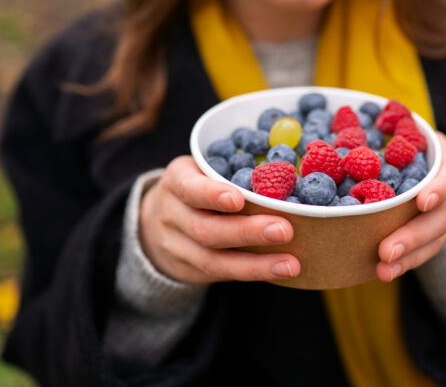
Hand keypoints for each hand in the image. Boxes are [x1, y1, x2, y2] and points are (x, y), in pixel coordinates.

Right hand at [139, 156, 300, 284]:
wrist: (154, 222)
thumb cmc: (197, 188)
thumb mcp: (202, 170)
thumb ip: (234, 169)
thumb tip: (288, 169)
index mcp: (177, 180)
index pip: (190, 188)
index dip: (213, 195)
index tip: (238, 199)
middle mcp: (172, 214)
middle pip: (205, 229)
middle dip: (246, 232)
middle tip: (284, 230)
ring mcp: (177, 247)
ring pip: (213, 260)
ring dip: (256, 264)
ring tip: (290, 264)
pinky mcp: (188, 271)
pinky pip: (221, 275)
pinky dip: (252, 273)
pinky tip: (280, 272)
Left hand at [376, 132, 445, 281]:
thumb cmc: (419, 149)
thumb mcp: (414, 135)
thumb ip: (394, 131)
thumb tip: (351, 119)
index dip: (439, 189)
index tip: (422, 200)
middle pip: (438, 219)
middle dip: (413, 236)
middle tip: (386, 250)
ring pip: (432, 242)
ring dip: (407, 257)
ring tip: (383, 270)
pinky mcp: (436, 236)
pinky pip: (424, 253)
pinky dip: (405, 264)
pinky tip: (383, 273)